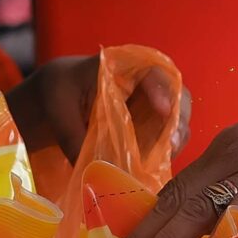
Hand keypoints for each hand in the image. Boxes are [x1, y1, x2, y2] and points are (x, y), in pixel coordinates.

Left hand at [8, 55, 189, 164]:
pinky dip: (167, 148)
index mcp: (121, 65)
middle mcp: (145, 80)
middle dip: (179, 117)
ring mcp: (152, 101)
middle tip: (174, 142)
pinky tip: (158, 164)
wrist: (59, 95)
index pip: (151, 70)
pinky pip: (168, 134)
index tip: (163, 110)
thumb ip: (72, 137)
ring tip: (169, 157)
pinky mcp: (151, 122)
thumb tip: (91, 172)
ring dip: (176, 136)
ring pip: (177, 115)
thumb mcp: (59, 110)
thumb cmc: (59, 92)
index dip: (161, 89)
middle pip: (176, 92)